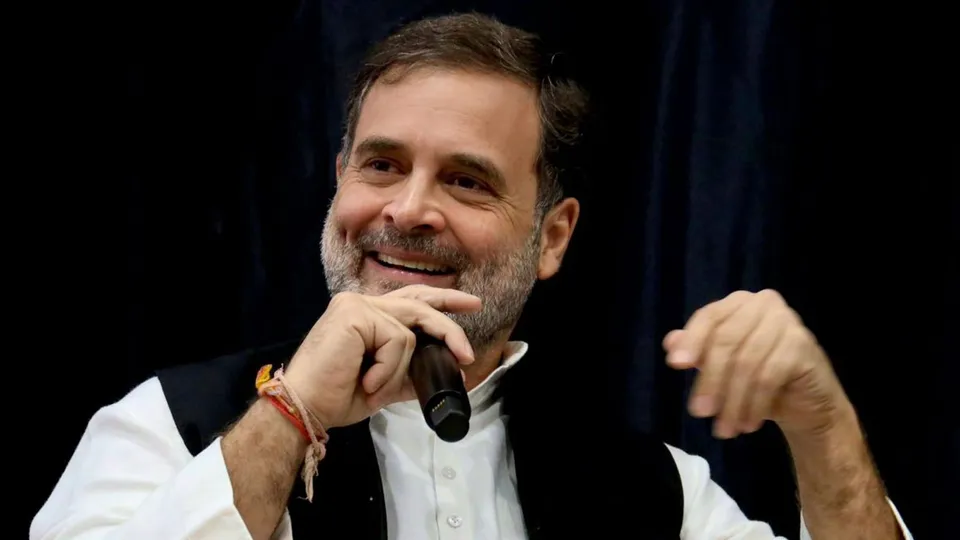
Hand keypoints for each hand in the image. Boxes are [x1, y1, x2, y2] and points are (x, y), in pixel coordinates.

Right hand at [283, 285, 480, 428]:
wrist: (306, 407)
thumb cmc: (337, 396)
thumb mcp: (384, 385)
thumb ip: (411, 373)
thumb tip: (448, 371)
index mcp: (366, 316)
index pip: (411, 300)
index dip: (441, 301)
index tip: (470, 305)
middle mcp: (361, 304)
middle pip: (418, 301)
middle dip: (449, 315)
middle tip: (473, 322)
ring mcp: (357, 306)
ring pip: (409, 332)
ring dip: (400, 368)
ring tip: (376, 387)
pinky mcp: (355, 314)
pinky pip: (396, 341)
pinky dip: (387, 369)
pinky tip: (367, 382)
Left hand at [663, 289, 851, 438]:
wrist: (809, 403)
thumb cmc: (759, 380)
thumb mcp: (723, 366)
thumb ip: (698, 351)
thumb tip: (670, 343)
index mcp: (740, 302)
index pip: (709, 317)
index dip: (691, 340)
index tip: (675, 366)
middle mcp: (764, 303)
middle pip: (726, 341)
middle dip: (710, 380)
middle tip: (700, 412)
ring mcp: (787, 321)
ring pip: (746, 363)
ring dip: (732, 401)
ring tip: (724, 429)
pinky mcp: (802, 345)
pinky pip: (769, 377)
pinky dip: (754, 404)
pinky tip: (748, 424)